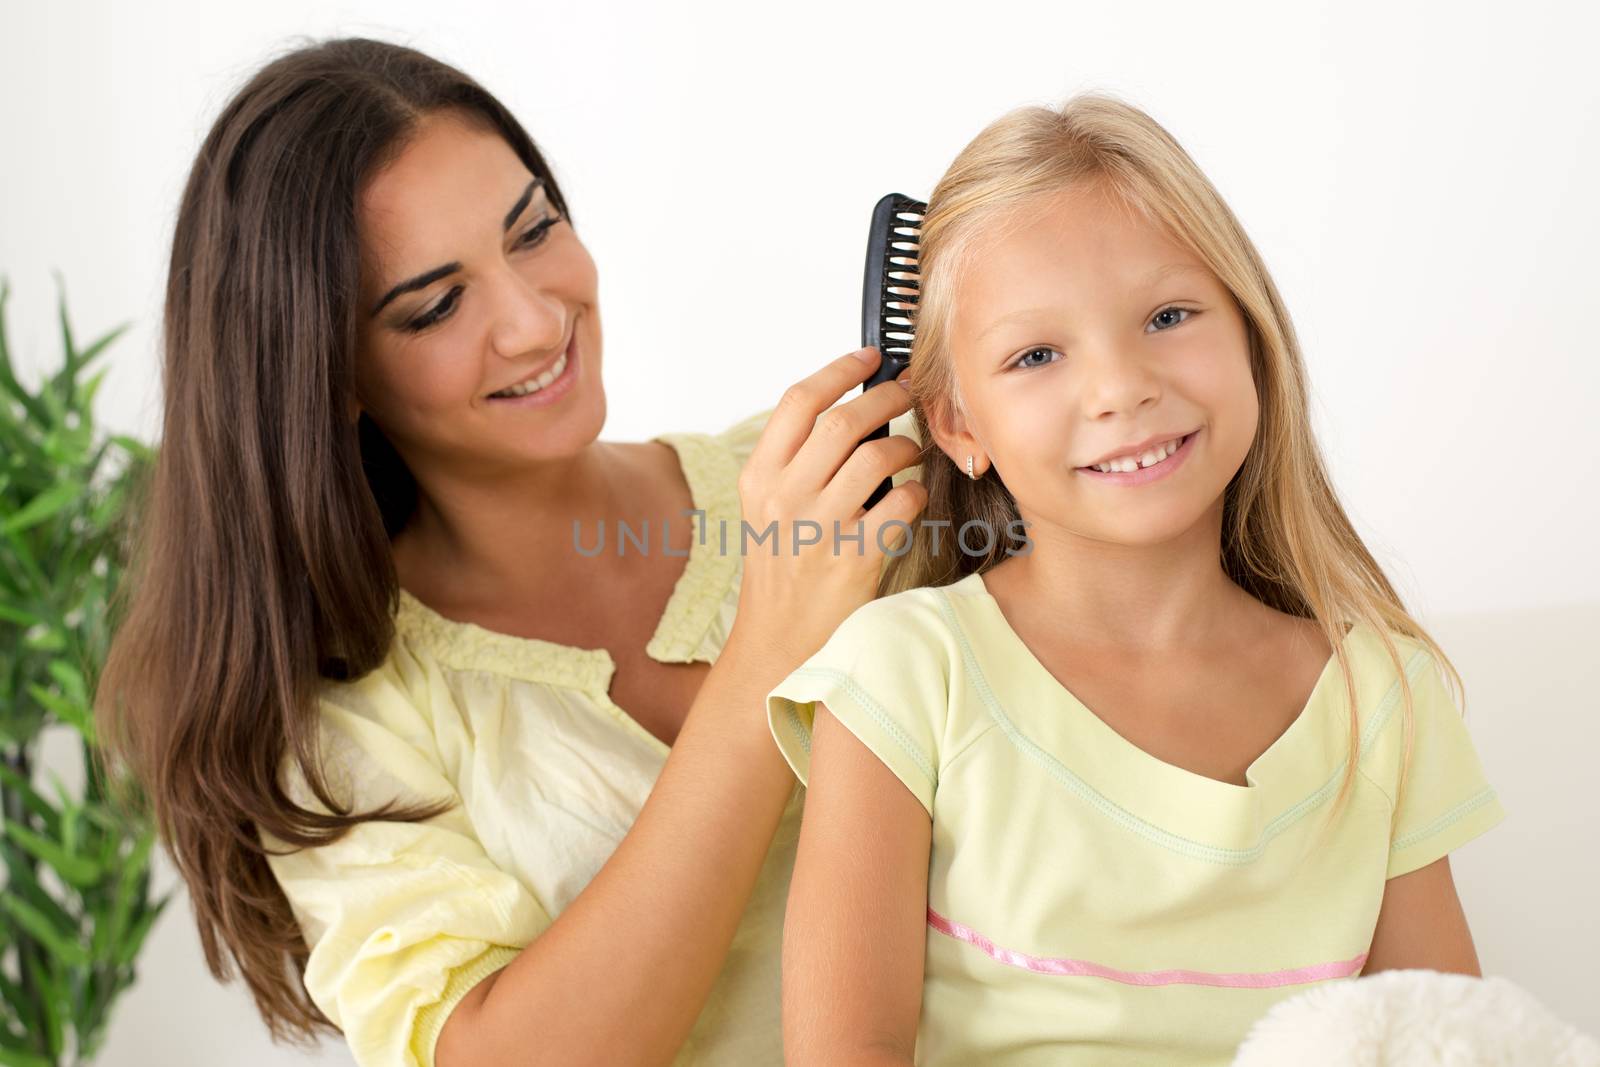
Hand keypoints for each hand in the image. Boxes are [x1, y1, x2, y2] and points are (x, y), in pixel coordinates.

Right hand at [731, 346, 925, 664]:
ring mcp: (819, 528)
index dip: (839, 371)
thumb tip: (849, 410)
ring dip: (905, 444)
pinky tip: (911, 494)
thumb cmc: (781, 570)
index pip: (797, 402)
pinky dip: (914, 491)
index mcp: (758, 478)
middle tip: (907, 391)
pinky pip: (901, 503)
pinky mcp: (854, 557)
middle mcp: (784, 498)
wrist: (780, 642)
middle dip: (885, 397)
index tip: (870, 357)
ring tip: (911, 449)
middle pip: (842, 421)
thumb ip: (795, 461)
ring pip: (876, 456)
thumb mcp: (767, 509)